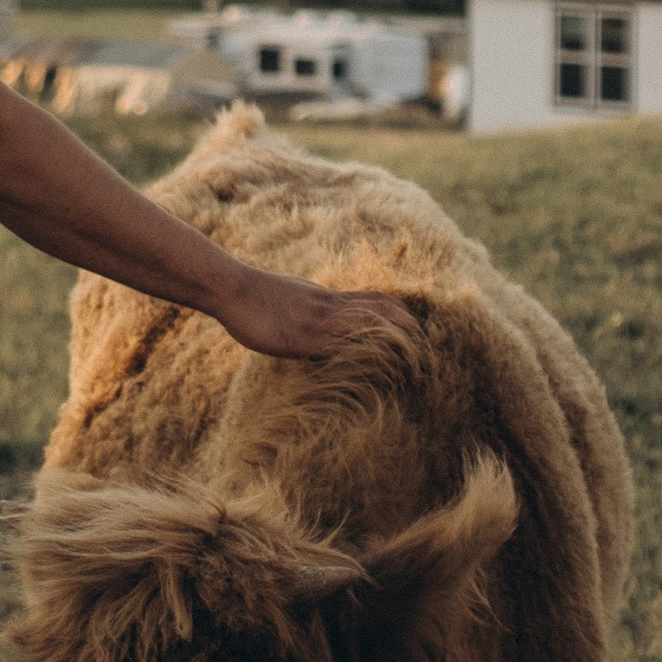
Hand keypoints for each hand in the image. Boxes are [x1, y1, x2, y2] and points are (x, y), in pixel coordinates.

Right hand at [212, 272, 418, 364]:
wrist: (233, 288)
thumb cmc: (259, 294)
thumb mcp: (297, 295)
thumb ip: (316, 305)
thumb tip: (328, 318)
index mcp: (329, 297)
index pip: (376, 300)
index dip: (401, 313)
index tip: (419, 327)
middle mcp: (329, 307)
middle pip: (380, 313)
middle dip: (408, 329)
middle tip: (428, 348)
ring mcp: (317, 322)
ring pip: (367, 329)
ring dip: (392, 345)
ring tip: (414, 361)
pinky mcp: (302, 339)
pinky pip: (339, 350)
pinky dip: (361, 359)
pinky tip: (376, 373)